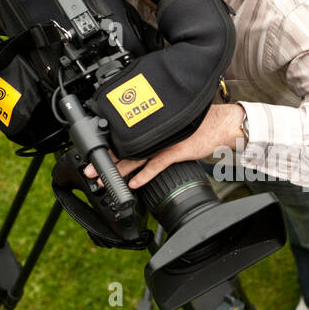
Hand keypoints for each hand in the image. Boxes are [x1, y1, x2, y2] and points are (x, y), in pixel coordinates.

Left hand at [85, 103, 245, 189]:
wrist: (220, 125)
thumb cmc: (199, 126)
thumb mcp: (171, 127)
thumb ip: (155, 135)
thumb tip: (141, 144)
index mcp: (151, 130)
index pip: (124, 138)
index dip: (106, 148)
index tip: (92, 156)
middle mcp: (155, 135)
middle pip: (124, 149)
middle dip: (104, 162)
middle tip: (89, 171)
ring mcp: (165, 143)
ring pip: (136, 158)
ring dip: (118, 171)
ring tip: (103, 180)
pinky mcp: (176, 150)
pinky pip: (156, 165)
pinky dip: (144, 175)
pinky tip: (133, 184)